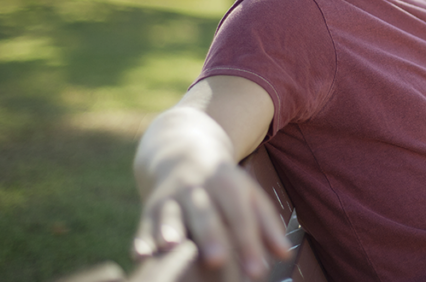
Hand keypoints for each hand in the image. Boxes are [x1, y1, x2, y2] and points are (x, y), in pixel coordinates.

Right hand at [132, 162, 291, 279]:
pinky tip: (141, 255)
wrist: (181, 154)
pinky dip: (141, 239)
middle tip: (218, 260)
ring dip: (169, 229)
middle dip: (210, 235)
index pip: (240, 215)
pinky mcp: (149, 209)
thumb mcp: (249, 196)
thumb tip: (285, 255)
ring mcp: (171, 198)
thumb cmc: (224, 186)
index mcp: (227, 184)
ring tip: (170, 244)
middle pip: (205, 213)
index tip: (257, 271)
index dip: (248, 242)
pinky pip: (144, 224)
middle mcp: (197, 188)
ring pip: (170, 214)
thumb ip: (267, 225)